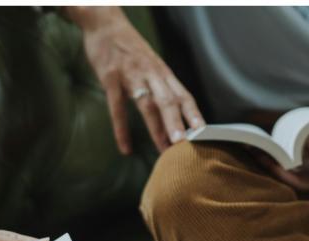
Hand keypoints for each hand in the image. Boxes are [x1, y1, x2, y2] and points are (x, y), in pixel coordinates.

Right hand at [67, 7, 203, 153]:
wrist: (105, 23)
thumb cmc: (128, 47)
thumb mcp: (149, 63)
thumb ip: (159, 84)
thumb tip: (169, 112)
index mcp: (162, 72)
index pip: (183, 95)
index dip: (194, 114)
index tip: (203, 133)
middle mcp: (151, 74)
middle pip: (169, 101)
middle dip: (178, 124)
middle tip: (185, 146)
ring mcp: (131, 76)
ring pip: (148, 104)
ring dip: (157, 128)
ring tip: (163, 148)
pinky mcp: (111, 78)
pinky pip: (117, 108)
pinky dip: (121, 130)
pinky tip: (125, 147)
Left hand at [261, 101, 308, 193]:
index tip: (307, 138)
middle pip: (297, 182)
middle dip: (278, 169)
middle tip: (263, 152)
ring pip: (286, 179)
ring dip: (268, 166)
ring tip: (252, 148)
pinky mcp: (303, 177)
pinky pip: (283, 173)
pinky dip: (270, 163)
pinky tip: (257, 149)